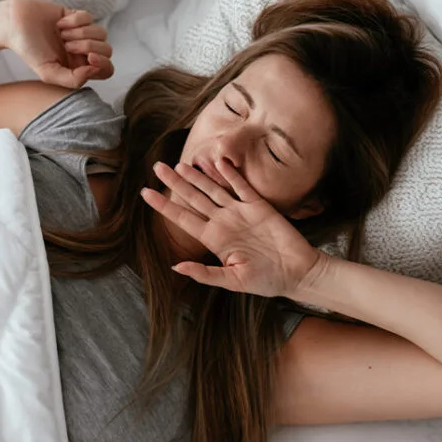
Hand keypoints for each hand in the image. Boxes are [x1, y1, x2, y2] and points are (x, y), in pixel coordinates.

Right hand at [3, 0, 114, 88]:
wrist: (15, 24)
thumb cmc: (29, 51)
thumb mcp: (48, 73)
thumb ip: (73, 79)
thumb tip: (94, 69)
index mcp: (78, 68)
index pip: (106, 70)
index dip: (104, 64)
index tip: (89, 58)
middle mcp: (82, 52)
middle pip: (107, 50)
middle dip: (89, 46)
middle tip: (67, 45)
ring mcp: (81, 33)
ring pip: (101, 33)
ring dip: (81, 33)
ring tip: (62, 34)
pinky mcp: (77, 16)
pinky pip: (89, 17)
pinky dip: (75, 20)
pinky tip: (60, 23)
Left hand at [140, 159, 323, 297]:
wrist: (297, 272)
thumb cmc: (266, 280)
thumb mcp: (232, 281)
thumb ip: (204, 274)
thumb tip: (176, 267)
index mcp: (214, 239)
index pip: (183, 218)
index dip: (163, 206)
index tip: (144, 193)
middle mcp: (223, 222)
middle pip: (193, 198)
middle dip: (175, 182)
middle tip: (157, 167)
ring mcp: (240, 212)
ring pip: (213, 189)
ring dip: (198, 176)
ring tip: (180, 163)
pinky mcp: (259, 205)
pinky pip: (241, 186)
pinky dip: (230, 173)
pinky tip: (218, 160)